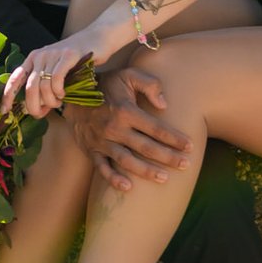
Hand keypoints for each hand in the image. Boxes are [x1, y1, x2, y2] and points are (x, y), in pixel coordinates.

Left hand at [6, 18, 126, 119]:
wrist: (98, 38)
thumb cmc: (77, 59)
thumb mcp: (57, 73)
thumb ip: (46, 89)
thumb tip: (37, 111)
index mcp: (33, 59)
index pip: (15, 78)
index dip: (7, 95)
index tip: (4, 110)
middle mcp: (39, 55)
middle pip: (30, 87)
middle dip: (33, 106)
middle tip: (41, 114)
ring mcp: (53, 54)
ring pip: (43, 85)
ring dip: (50, 100)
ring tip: (58, 102)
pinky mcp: (68, 55)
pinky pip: (57, 78)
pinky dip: (58, 91)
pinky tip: (63, 94)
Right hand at [59, 64, 189, 190]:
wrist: (71, 92)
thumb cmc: (106, 84)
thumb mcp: (128, 75)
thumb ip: (150, 84)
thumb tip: (164, 105)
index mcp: (126, 111)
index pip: (156, 128)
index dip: (175, 138)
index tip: (190, 146)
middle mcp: (114, 128)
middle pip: (146, 147)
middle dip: (168, 157)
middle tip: (186, 165)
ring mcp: (102, 141)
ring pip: (127, 161)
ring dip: (146, 171)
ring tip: (164, 178)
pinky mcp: (91, 150)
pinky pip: (102, 168)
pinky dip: (113, 179)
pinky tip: (128, 187)